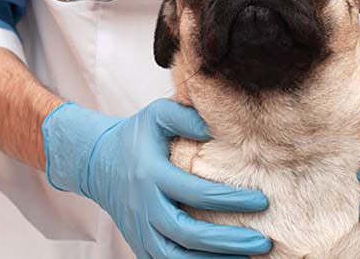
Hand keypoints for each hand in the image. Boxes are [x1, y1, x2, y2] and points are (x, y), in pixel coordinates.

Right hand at [42, 99, 272, 258]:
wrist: (97, 162)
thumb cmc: (137, 136)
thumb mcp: (157, 115)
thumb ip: (185, 116)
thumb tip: (216, 127)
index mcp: (151, 174)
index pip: (194, 193)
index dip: (229, 200)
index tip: (262, 201)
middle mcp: (144, 206)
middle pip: (186, 234)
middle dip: (226, 241)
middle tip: (262, 243)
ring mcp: (139, 229)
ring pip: (175, 257)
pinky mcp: (139, 243)